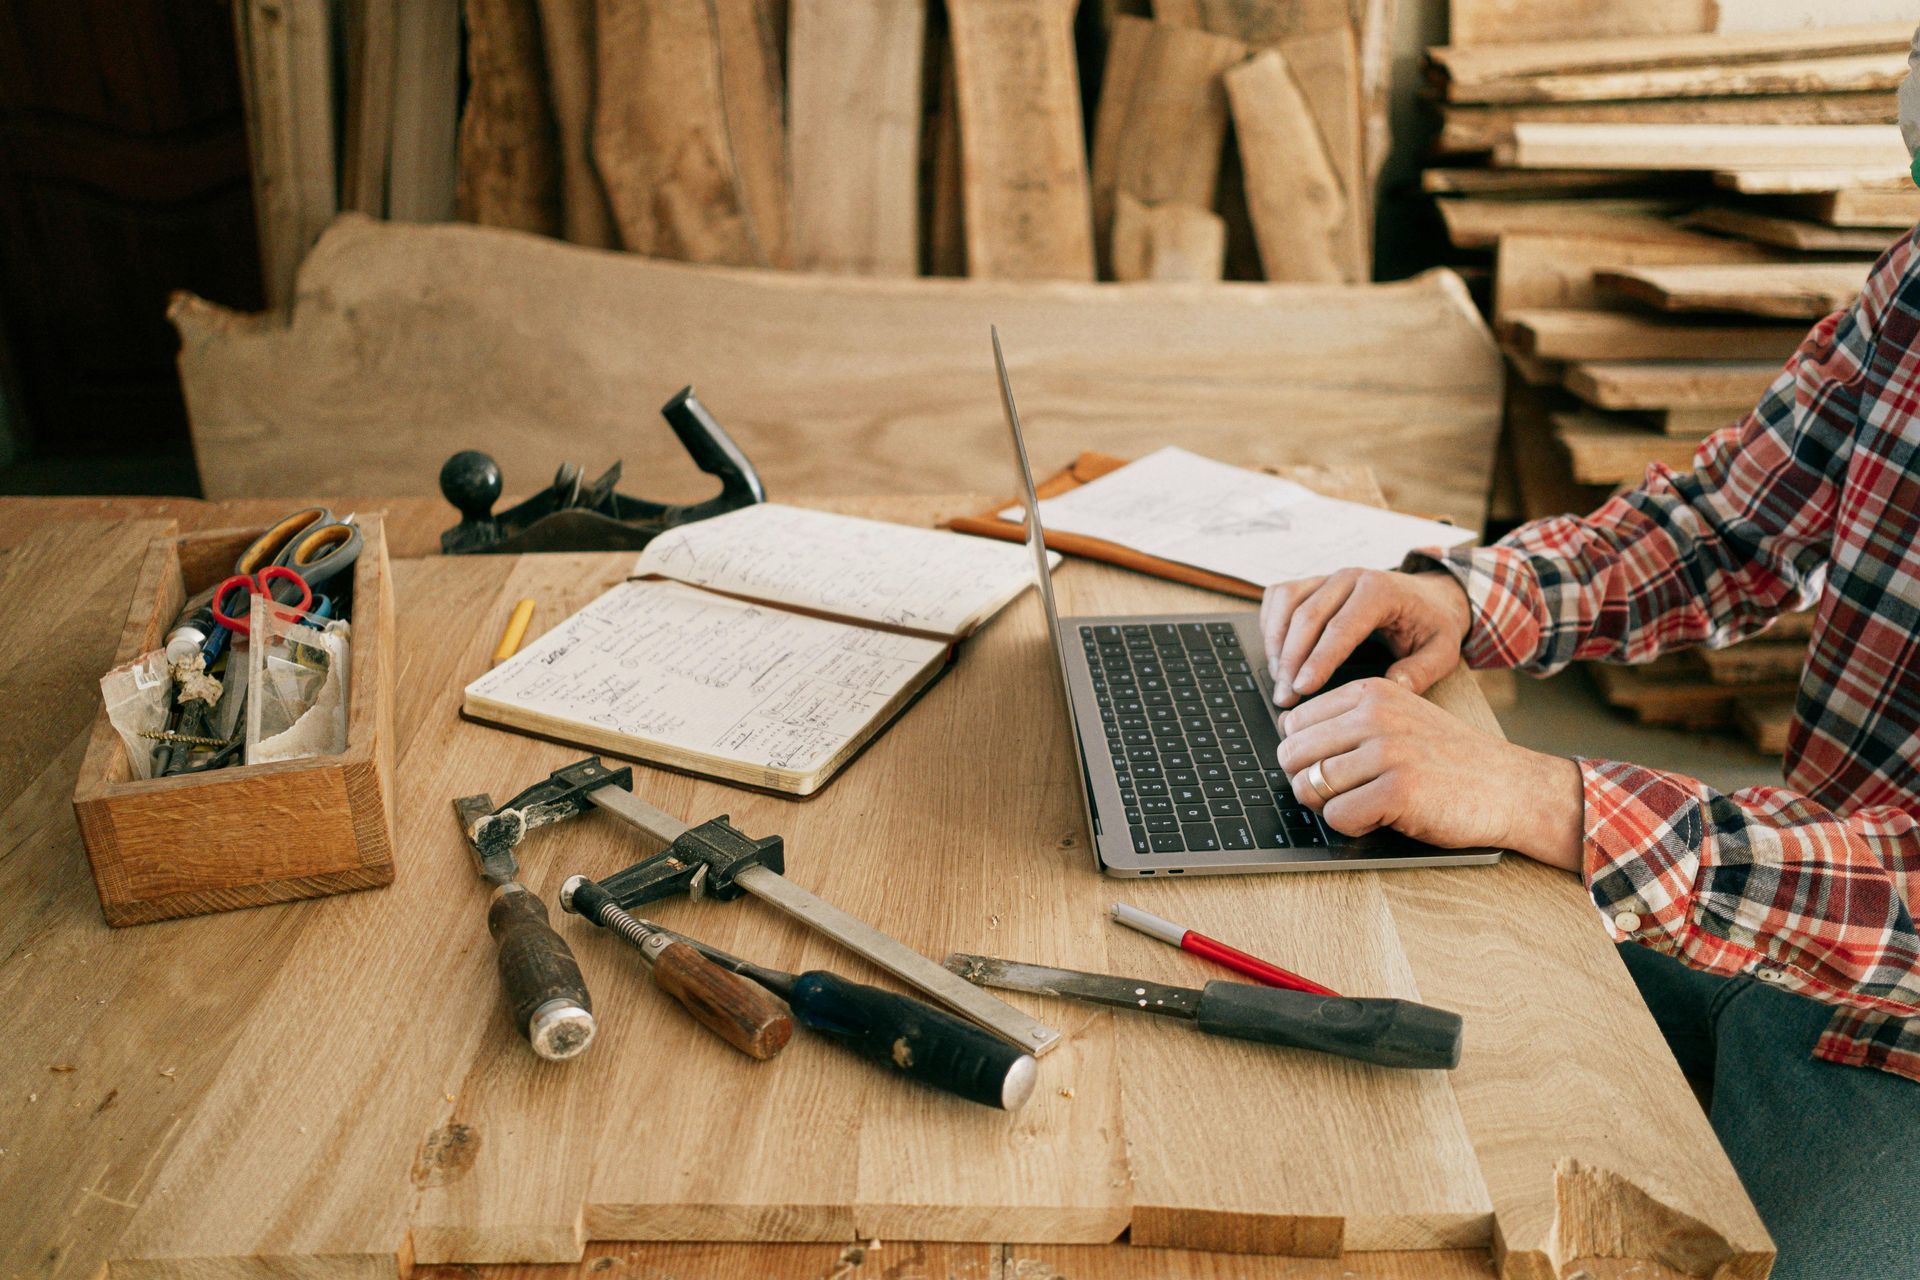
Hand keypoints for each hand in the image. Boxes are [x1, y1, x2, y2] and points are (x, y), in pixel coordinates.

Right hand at [1260, 568, 1471, 707]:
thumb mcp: (1442, 651)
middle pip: (1306, 616)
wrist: (1430, 596)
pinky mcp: (1314, 583)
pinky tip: (1276, 654)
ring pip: (1286, 603)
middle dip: (1290, 660)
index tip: (1302, 689)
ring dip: (1276, 643)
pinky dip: (1270, 624)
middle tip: (1284, 697)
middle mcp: (1350, 578)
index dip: (1317, 660)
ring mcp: (1328, 577)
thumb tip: (1391, 687)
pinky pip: (1279, 596)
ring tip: (1279, 679)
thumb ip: (1421, 671)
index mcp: (1380, 591)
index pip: (1341, 627)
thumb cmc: (1432, 625)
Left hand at [1276, 677, 1582, 869]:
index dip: (1307, 754)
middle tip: (1347, 794)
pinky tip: (1383, 818)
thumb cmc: (1449, 760)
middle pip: (1292, 755)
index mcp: (1370, 692)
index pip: (1293, 723)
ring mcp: (1387, 751)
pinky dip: (1353, 827)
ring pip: (1309, 787)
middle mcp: (1375, 715)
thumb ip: (1349, 722)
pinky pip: (1336, 817)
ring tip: (1370, 804)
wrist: (1510, 787)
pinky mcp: (1398, 791)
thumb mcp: (1399, 719)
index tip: (1338, 767)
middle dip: (1310, 782)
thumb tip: (1287, 741)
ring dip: (1332, 807)